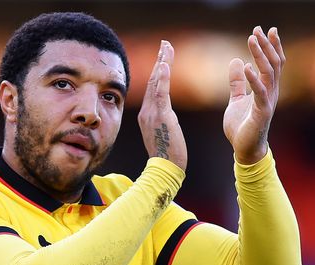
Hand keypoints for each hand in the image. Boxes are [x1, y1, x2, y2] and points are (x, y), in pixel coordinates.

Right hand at [138, 40, 187, 170]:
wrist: (165, 169)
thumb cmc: (167, 155)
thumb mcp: (163, 133)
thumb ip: (162, 120)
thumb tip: (165, 115)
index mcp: (147, 115)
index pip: (154, 87)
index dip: (158, 70)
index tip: (163, 56)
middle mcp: (147, 111)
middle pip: (154, 80)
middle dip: (160, 60)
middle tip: (165, 44)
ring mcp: (152, 113)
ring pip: (157, 83)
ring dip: (162, 63)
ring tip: (167, 47)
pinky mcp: (161, 117)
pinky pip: (161, 94)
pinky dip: (162, 78)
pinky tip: (164, 64)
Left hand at [223, 26, 285, 163]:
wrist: (244, 150)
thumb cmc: (242, 127)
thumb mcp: (236, 100)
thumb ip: (237, 83)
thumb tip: (237, 62)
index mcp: (266, 89)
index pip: (272, 63)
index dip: (271, 46)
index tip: (265, 29)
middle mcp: (271, 93)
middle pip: (273, 64)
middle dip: (267, 45)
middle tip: (258, 29)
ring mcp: (268, 102)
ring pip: (269, 74)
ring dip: (260, 56)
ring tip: (252, 40)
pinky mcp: (262, 113)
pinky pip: (260, 93)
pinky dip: (253, 79)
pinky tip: (247, 66)